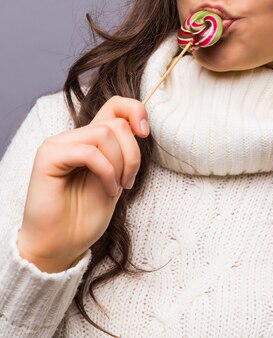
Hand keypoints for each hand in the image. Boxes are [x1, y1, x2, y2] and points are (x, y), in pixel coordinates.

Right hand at [17, 96, 149, 272]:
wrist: (61, 246)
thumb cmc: (85, 217)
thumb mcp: (116, 178)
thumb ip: (124, 152)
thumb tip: (140, 126)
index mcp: (90, 140)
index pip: (115, 105)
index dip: (135, 110)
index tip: (145, 133)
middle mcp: (73, 137)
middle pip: (116, 123)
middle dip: (132, 153)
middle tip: (128, 181)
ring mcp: (59, 144)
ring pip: (105, 134)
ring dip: (120, 164)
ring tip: (116, 187)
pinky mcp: (48, 156)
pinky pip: (89, 151)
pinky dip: (106, 171)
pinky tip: (107, 190)